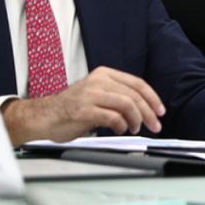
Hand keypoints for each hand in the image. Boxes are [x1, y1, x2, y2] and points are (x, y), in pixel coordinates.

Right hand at [1, 66, 164, 145]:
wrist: (44, 116)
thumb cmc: (73, 108)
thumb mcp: (98, 94)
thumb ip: (118, 96)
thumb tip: (145, 109)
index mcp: (105, 74)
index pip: (137, 83)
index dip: (152, 98)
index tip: (160, 111)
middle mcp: (99, 81)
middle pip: (134, 95)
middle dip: (149, 112)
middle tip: (155, 125)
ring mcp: (90, 94)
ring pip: (127, 104)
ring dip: (136, 119)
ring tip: (135, 128)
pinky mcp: (84, 110)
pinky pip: (112, 117)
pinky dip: (121, 125)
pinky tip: (121, 130)